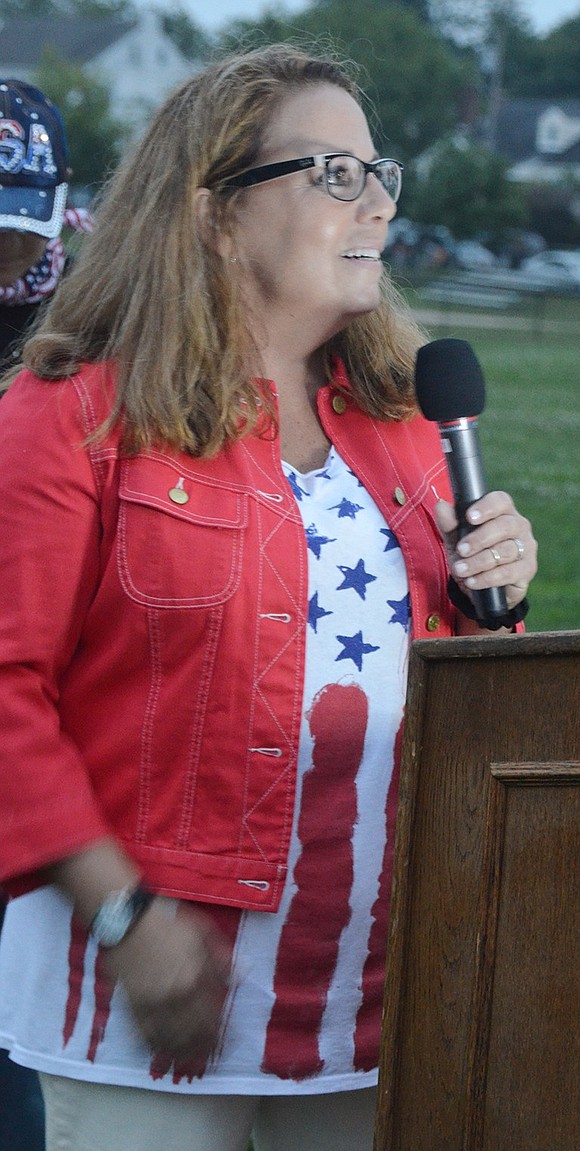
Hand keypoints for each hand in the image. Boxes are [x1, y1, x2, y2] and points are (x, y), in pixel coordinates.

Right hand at [103, 899, 229, 1066]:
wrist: (127, 921)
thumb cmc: (168, 923)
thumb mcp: (202, 932)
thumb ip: (222, 957)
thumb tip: (242, 976)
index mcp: (196, 977)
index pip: (213, 1015)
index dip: (220, 1033)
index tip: (226, 1043)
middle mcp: (176, 996)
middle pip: (194, 1033)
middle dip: (204, 1048)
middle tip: (210, 1057)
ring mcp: (153, 1003)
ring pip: (171, 1038)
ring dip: (182, 1053)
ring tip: (190, 1061)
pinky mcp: (133, 1006)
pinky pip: (146, 1034)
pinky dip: (156, 1047)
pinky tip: (163, 1053)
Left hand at [435, 491, 536, 611]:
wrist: (479, 586)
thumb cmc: (470, 554)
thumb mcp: (455, 539)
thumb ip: (449, 524)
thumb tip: (441, 505)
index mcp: (503, 512)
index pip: (501, 501)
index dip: (486, 507)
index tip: (470, 517)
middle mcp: (519, 526)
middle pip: (504, 526)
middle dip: (479, 539)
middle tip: (461, 550)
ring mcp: (526, 548)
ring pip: (506, 551)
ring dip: (479, 562)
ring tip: (461, 570)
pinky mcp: (527, 569)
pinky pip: (508, 572)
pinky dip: (487, 578)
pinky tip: (472, 581)